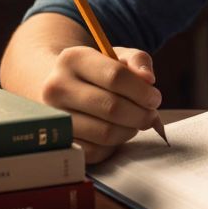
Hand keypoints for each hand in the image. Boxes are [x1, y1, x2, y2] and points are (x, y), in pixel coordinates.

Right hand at [39, 46, 161, 162]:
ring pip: (105, 133)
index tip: (154, 98)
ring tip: (134, 123)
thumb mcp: (116, 56)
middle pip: (112, 108)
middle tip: (150, 115)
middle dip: (141, 115)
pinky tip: (115, 133)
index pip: (115, 76)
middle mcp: (56, 87)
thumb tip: (148, 79)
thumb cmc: (95, 72)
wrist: (56, 87)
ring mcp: (53, 118)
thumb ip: (138, 61)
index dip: (142, 91)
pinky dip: (112, 146)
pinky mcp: (56, 142)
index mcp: (73, 59)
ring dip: (129, 130)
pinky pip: (95, 152)